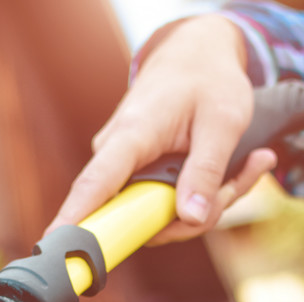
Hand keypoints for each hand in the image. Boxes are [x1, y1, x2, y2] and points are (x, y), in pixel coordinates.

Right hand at [48, 15, 276, 243]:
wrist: (196, 53)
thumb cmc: (210, 80)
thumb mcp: (224, 121)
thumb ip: (207, 171)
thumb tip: (191, 219)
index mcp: (132, 135)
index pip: (95, 185)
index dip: (74, 220)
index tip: (53, 247)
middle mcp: (118, 155)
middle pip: (144, 216)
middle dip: (200, 214)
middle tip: (245, 176)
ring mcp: (125, 168)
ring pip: (162, 214)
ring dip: (210, 203)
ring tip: (251, 162)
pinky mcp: (137, 175)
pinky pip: (168, 203)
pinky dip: (205, 194)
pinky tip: (242, 166)